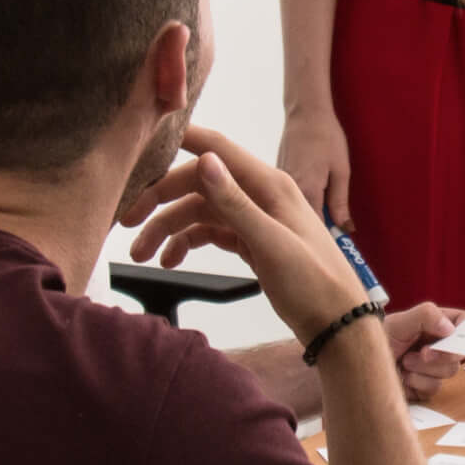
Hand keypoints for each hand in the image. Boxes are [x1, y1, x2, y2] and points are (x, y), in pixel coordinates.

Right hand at [130, 124, 365, 342]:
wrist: (337, 324)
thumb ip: (236, 203)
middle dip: (161, 200)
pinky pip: (212, 232)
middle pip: (199, 183)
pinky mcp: (252, 242)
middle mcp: (260, 195)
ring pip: (201, 211)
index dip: (182, 140)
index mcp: (269, 185)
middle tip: (126, 223)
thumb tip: (203, 160)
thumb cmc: (313, 283)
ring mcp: (256, 218)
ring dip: (169, 228)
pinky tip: (170, 260)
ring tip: (142, 257)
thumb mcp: (271, 243)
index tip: (144, 141)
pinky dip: (188, 243)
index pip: (217, 148)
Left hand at [386, 303, 464, 401]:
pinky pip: (434, 388)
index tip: (455, 337)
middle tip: (423, 353)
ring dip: (424, 368)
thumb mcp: (399, 322)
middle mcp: (438, 345)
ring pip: (448, 372)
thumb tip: (450, 328)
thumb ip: (426, 316)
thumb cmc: (377, 338)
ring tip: (404, 361)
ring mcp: (433, 367)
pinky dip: (417, 383)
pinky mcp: (426, 387)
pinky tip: (403, 377)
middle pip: (460, 352)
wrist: (359, 367)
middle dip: (441, 355)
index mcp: (436, 324)